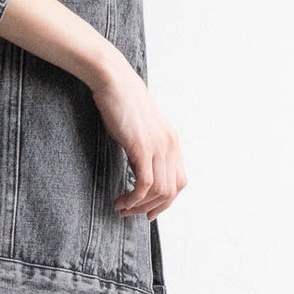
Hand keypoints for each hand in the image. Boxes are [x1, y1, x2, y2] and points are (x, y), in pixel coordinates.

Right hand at [87, 52, 186, 220]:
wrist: (114, 81)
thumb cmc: (121, 103)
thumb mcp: (140, 130)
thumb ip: (146, 149)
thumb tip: (138, 170)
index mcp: (172, 141)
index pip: (179, 182)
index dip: (165, 202)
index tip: (147, 211)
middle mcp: (170, 145)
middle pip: (171, 191)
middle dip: (151, 208)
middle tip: (130, 212)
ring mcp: (158, 146)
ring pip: (159, 191)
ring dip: (139, 206)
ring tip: (122, 207)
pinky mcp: (143, 147)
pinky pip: (145, 184)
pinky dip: (133, 198)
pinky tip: (121, 200)